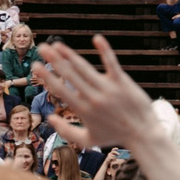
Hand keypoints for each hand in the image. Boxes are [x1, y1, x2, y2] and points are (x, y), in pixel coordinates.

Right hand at [33, 37, 167, 151]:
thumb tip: (49, 118)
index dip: (47, 76)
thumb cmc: (114, 137)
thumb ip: (66, 131)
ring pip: (85, 68)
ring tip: (57, 44)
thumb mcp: (88, 140)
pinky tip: (97, 38)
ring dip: (70, 54)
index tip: (35, 65)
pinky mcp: (122, 82)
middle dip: (54, 60)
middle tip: (42, 47)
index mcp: (83, 110)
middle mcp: (93, 98)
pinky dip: (104, 50)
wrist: (143, 134)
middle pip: (70, 75)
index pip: (61, 90)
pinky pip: (111, 63)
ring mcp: (108, 89)